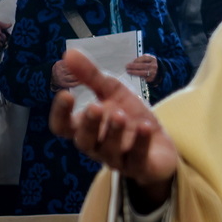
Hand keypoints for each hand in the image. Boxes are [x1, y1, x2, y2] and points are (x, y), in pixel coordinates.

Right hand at [49, 49, 176, 202]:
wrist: (160, 143)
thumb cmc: (130, 117)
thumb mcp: (113, 92)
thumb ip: (91, 76)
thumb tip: (68, 53)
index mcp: (86, 128)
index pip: (62, 127)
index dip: (60, 113)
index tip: (65, 93)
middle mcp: (97, 146)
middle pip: (84, 141)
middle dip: (89, 124)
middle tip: (95, 106)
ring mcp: (118, 159)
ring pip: (109, 151)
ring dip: (113, 132)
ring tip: (120, 114)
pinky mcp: (140, 168)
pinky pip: (137, 158)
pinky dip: (140, 142)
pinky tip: (145, 126)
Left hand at [126, 54, 158, 82]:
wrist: (158, 71)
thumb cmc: (150, 64)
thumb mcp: (148, 59)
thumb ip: (142, 59)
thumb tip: (132, 62)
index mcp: (153, 59)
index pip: (144, 58)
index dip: (137, 60)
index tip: (131, 61)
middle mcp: (154, 66)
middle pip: (142, 65)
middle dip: (134, 66)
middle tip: (127, 66)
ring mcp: (153, 72)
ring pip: (142, 72)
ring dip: (134, 72)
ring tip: (129, 71)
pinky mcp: (151, 78)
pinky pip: (143, 77)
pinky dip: (138, 76)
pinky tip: (133, 75)